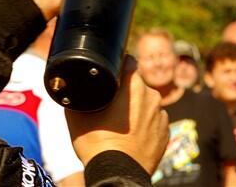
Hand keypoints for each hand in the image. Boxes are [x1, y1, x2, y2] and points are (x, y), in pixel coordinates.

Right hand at [66, 55, 168, 174]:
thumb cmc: (97, 144)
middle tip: (108, 105)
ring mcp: (161, 116)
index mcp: (134, 86)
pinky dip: (144, 125)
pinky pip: (153, 121)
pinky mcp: (166, 133)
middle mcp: (152, 97)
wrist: (117, 175)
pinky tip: (130, 136)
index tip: (108, 73)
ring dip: (135, 108)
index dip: (117, 64)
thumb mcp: (77, 115)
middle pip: (136, 84)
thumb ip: (75, 95)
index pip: (128, 62)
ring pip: (145, 103)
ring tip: (118, 124)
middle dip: (124, 91)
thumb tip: (69, 87)